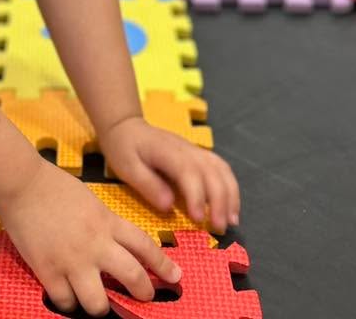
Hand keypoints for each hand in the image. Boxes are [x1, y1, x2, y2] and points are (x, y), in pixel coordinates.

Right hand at [0, 160, 181, 315]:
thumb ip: (106, 224)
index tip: (175, 276)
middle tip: (145, 296)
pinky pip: (66, 302)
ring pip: (98, 303)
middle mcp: (95, 243)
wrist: (22, 184)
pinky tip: (68, 294)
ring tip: (99, 302)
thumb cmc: (54, 187)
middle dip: (144, 292)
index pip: (144, 246)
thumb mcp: (91, 201)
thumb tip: (118, 245)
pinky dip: (69, 301)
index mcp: (107, 221)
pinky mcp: (48, 271)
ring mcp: (72, 260)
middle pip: (132, 276)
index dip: (163, 264)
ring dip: (101, 306)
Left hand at [99, 116, 239, 232]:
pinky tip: (231, 206)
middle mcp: (187, 149)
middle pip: (212, 172)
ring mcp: (195, 150)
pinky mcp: (199, 155)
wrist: (127, 126)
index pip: (189, 172)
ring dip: (230, 195)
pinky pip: (221, 168)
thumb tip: (169, 206)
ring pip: (221, 169)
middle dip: (220, 201)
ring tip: (231, 221)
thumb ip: (148, 185)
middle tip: (219, 229)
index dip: (197, 196)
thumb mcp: (127, 168)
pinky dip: (230, 187)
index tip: (197, 220)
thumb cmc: (124, 148)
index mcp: (167, 152)